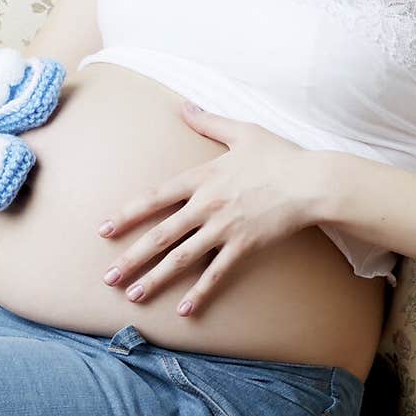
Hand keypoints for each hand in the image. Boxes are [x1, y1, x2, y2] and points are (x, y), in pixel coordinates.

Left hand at [96, 101, 321, 316]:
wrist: (312, 182)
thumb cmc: (279, 155)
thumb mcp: (242, 131)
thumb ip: (209, 121)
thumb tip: (184, 105)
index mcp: (202, 178)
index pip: (155, 197)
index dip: (127, 214)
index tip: (103, 230)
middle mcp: (206, 205)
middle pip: (160, 234)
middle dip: (131, 258)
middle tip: (108, 278)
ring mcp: (224, 228)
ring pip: (181, 258)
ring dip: (154, 278)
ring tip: (133, 295)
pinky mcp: (244, 246)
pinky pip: (216, 273)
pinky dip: (200, 293)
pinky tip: (184, 310)